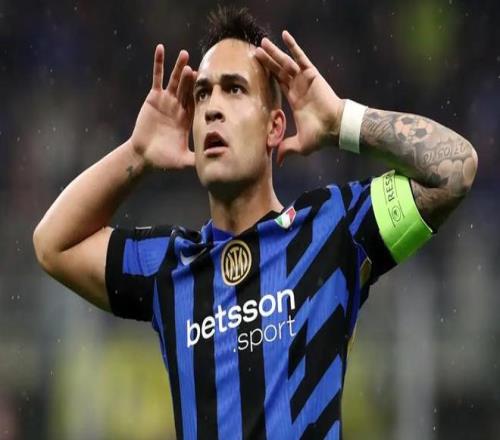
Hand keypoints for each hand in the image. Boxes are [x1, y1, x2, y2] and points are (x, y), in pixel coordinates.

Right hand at [130, 44, 195, 169]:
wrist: (144, 156)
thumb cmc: (164, 159)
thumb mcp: (183, 160)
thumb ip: (197, 160)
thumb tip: (213, 162)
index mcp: (188, 119)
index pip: (197, 103)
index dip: (200, 93)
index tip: (207, 84)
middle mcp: (179, 108)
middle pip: (187, 90)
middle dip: (190, 79)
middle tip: (195, 67)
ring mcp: (167, 101)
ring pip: (174, 81)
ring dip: (178, 68)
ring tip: (183, 54)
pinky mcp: (154, 98)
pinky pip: (157, 78)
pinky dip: (159, 64)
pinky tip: (160, 50)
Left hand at [256, 31, 343, 165]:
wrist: (335, 128)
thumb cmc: (320, 136)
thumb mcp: (299, 144)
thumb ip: (286, 148)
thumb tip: (278, 161)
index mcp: (294, 100)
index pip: (278, 84)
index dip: (268, 76)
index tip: (256, 70)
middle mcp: (298, 87)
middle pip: (278, 70)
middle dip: (267, 61)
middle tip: (254, 51)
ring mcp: (304, 79)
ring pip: (285, 62)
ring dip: (274, 52)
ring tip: (262, 42)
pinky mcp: (311, 74)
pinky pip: (300, 57)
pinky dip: (292, 46)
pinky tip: (284, 35)